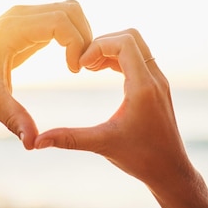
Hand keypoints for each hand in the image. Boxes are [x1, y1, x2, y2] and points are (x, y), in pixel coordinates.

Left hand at [0, 0, 92, 148]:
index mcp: (12, 30)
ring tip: (77, 64)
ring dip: (81, 34)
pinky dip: (73, 33)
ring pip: (69, 9)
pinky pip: (62, 16)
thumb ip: (15, 119)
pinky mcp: (30, 20)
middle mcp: (20, 15)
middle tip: (81, 68)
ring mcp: (25, 14)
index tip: (74, 71)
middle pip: (70, 10)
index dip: (76, 44)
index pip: (60, 22)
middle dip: (84, 37)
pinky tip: (70, 59)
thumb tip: (32, 144)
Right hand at [34, 28, 207, 207]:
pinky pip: (139, 58)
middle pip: (131, 36)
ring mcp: (158, 81)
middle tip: (84, 63)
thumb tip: (37, 142)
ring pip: (136, 45)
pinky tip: (101, 72)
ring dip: (111, 49)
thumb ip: (68, 138)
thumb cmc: (141, 159)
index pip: (124, 43)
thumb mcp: (101, 145)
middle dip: (103, 43)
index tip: (82, 66)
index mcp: (143, 87)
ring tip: (89, 67)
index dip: (98, 46)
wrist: (171, 171)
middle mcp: (154, 78)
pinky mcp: (157, 87)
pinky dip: (119, 58)